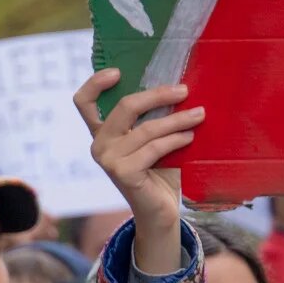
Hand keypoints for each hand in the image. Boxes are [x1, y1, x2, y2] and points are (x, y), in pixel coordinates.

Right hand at [75, 70, 201, 275]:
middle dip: (157, 95)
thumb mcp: (151, 139)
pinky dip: (176, 139)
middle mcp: (99, 144)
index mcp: (102, 132)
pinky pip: (154, 147)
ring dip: (177, 119)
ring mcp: (108, 160)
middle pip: (124, 107)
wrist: (160, 211)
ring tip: (199, 114)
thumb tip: (178, 86)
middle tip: (184, 90)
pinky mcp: (123, 173)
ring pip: (147, 128)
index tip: (118, 71)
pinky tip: (191, 136)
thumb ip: (152, 117)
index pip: (84, 102)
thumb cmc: (159, 171)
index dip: (95, 83)